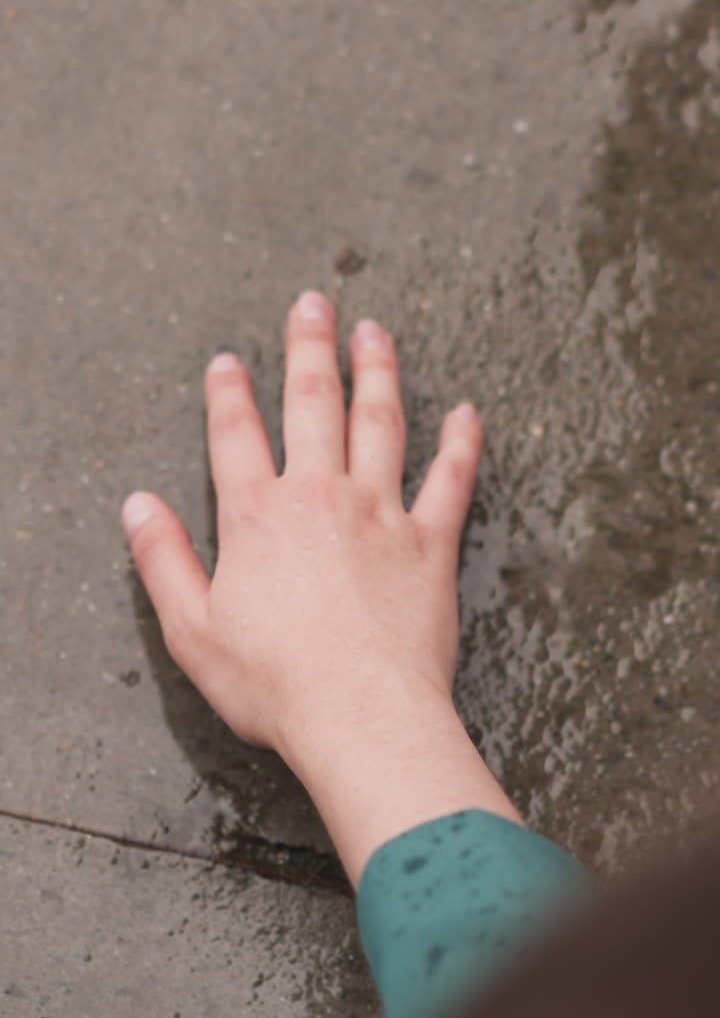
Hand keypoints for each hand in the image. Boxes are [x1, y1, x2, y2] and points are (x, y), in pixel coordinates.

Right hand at [122, 290, 520, 884]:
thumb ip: (162, 561)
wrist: (360, 715)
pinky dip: (462, 444)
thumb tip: (136, 507)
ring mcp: (381, 515)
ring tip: (376, 332)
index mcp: (257, 517)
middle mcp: (320, 498)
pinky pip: (452, 480)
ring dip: (379, 371)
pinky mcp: (431, 544)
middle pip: (313, 404)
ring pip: (381, 423)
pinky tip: (470, 412)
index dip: (228, 394)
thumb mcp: (191, 629)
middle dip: (311, 348)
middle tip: (315, 303)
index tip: (228, 361)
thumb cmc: (274, 683)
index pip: (236, 436)